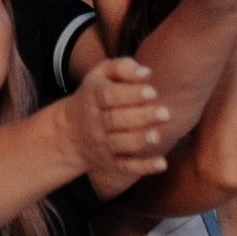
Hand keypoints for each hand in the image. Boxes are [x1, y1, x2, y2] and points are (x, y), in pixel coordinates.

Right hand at [59, 56, 168, 180]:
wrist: (71, 132)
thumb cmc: (95, 95)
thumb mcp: (100, 75)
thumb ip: (122, 67)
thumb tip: (147, 73)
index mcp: (93, 97)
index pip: (109, 96)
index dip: (130, 94)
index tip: (152, 92)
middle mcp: (96, 122)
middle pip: (116, 120)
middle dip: (141, 117)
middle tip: (165, 113)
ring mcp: (103, 144)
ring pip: (120, 144)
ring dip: (139, 140)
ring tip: (158, 135)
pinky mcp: (111, 162)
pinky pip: (126, 167)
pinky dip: (144, 167)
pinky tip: (162, 163)